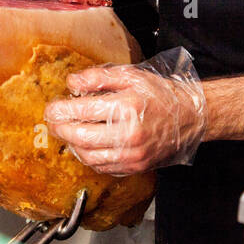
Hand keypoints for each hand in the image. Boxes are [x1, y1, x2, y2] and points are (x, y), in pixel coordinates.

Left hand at [43, 49, 206, 175]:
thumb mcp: (131, 76)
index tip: (52, 108)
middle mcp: (128, 135)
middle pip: (80, 136)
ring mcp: (131, 155)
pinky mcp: (134, 167)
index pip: (82, 111)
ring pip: (88, 155)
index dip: (61, 110)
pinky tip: (85, 145)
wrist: (191, 118)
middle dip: (61, 129)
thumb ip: (99, 77)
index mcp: (126, 108)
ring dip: (72, 144)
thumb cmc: (162, 95)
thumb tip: (73, 83)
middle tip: (54, 121)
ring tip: (67, 132)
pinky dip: (88, 157)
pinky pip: (102, 166)